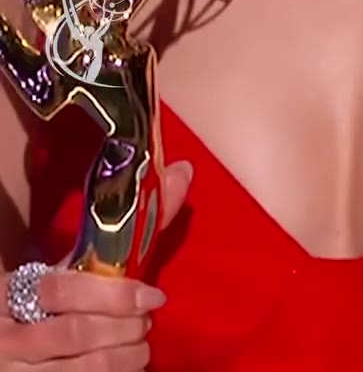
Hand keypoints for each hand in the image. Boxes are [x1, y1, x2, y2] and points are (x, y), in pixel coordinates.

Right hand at [0, 159, 191, 369]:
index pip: (61, 289)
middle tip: (147, 319)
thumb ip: (119, 230)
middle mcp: (9, 333)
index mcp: (12, 290)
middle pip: (76, 332)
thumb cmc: (42, 298)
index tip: (155, 296)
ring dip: (124, 357)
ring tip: (142, 345)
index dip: (115, 295)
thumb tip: (183, 172)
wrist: (6, 343)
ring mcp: (18, 371)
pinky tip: (129, 366)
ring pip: (82, 369)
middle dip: (124, 326)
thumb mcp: (63, 269)